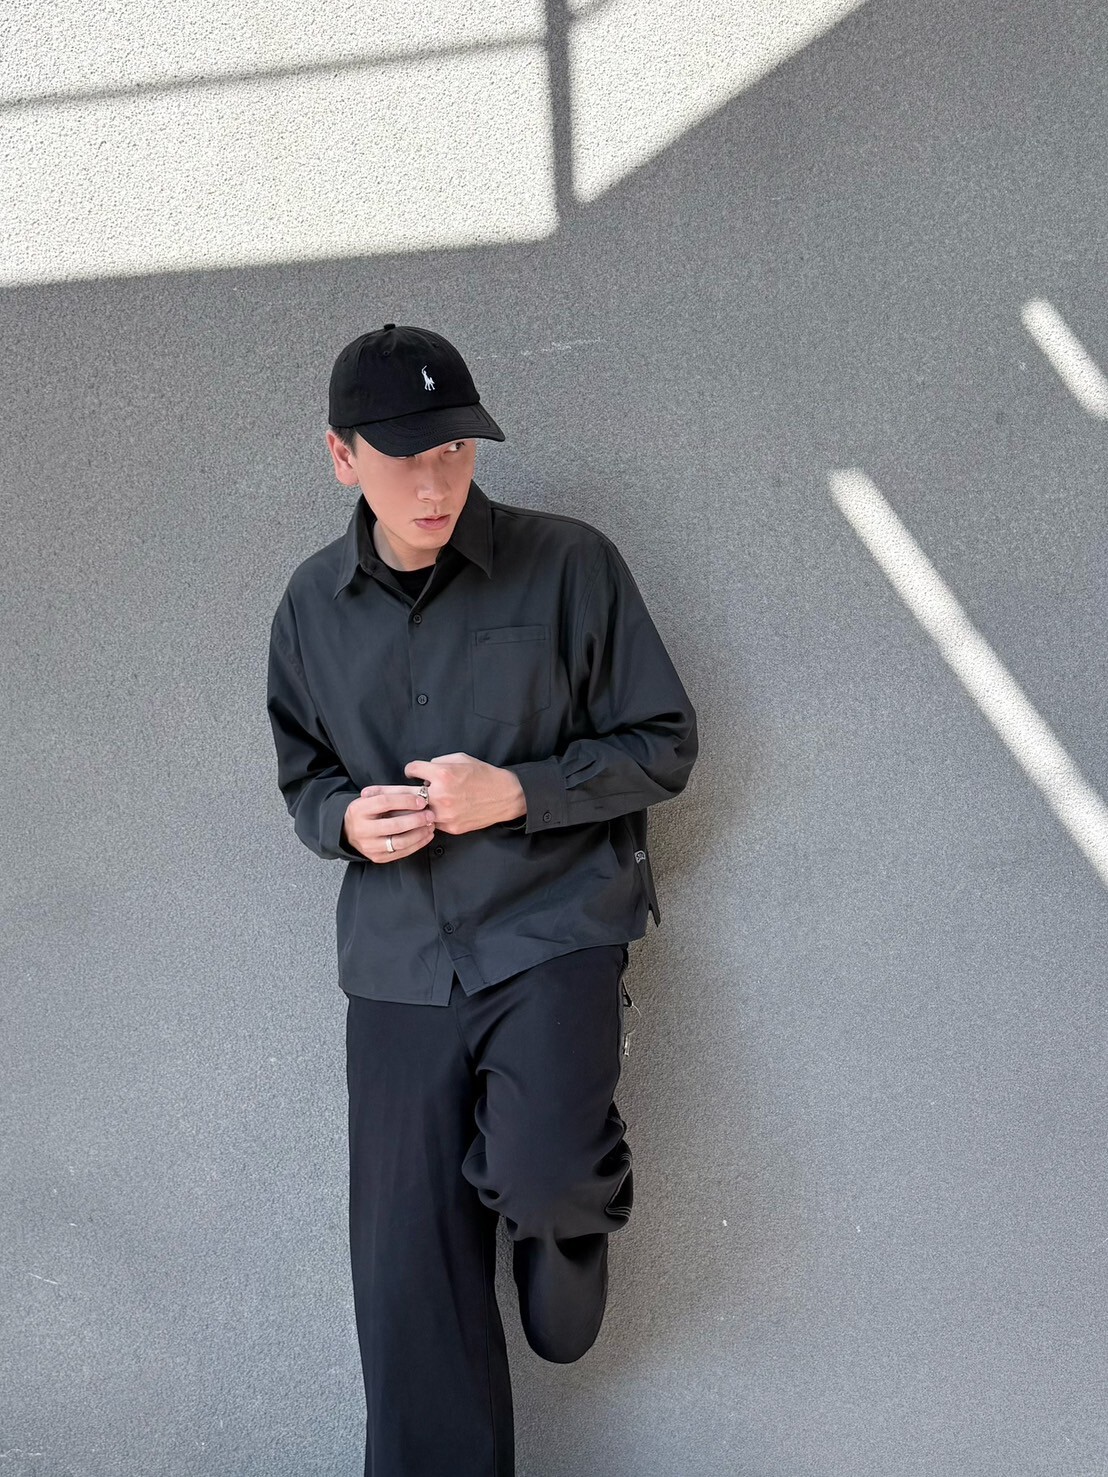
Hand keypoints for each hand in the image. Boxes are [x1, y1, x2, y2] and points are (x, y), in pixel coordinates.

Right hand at [342, 785, 434, 863]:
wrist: (349, 832)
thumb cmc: (365, 812)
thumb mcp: (370, 798)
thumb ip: (389, 793)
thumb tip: (416, 794)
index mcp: (359, 810)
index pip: (385, 802)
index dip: (405, 801)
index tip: (421, 801)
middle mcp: (362, 830)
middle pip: (394, 825)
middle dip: (416, 820)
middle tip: (430, 815)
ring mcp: (369, 846)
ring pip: (400, 842)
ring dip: (419, 834)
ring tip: (430, 825)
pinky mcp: (378, 857)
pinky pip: (401, 852)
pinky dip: (417, 844)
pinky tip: (426, 835)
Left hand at [403, 753, 525, 834]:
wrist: (505, 796)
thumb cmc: (484, 775)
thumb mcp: (461, 758)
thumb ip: (439, 762)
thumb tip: (425, 770)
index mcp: (443, 774)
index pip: (412, 769)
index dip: (412, 769)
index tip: (413, 772)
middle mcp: (441, 795)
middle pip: (409, 794)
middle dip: (409, 790)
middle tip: (413, 790)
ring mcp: (445, 814)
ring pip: (419, 812)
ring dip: (422, 806)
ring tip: (430, 802)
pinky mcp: (451, 827)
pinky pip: (434, 822)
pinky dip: (435, 816)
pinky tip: (444, 810)